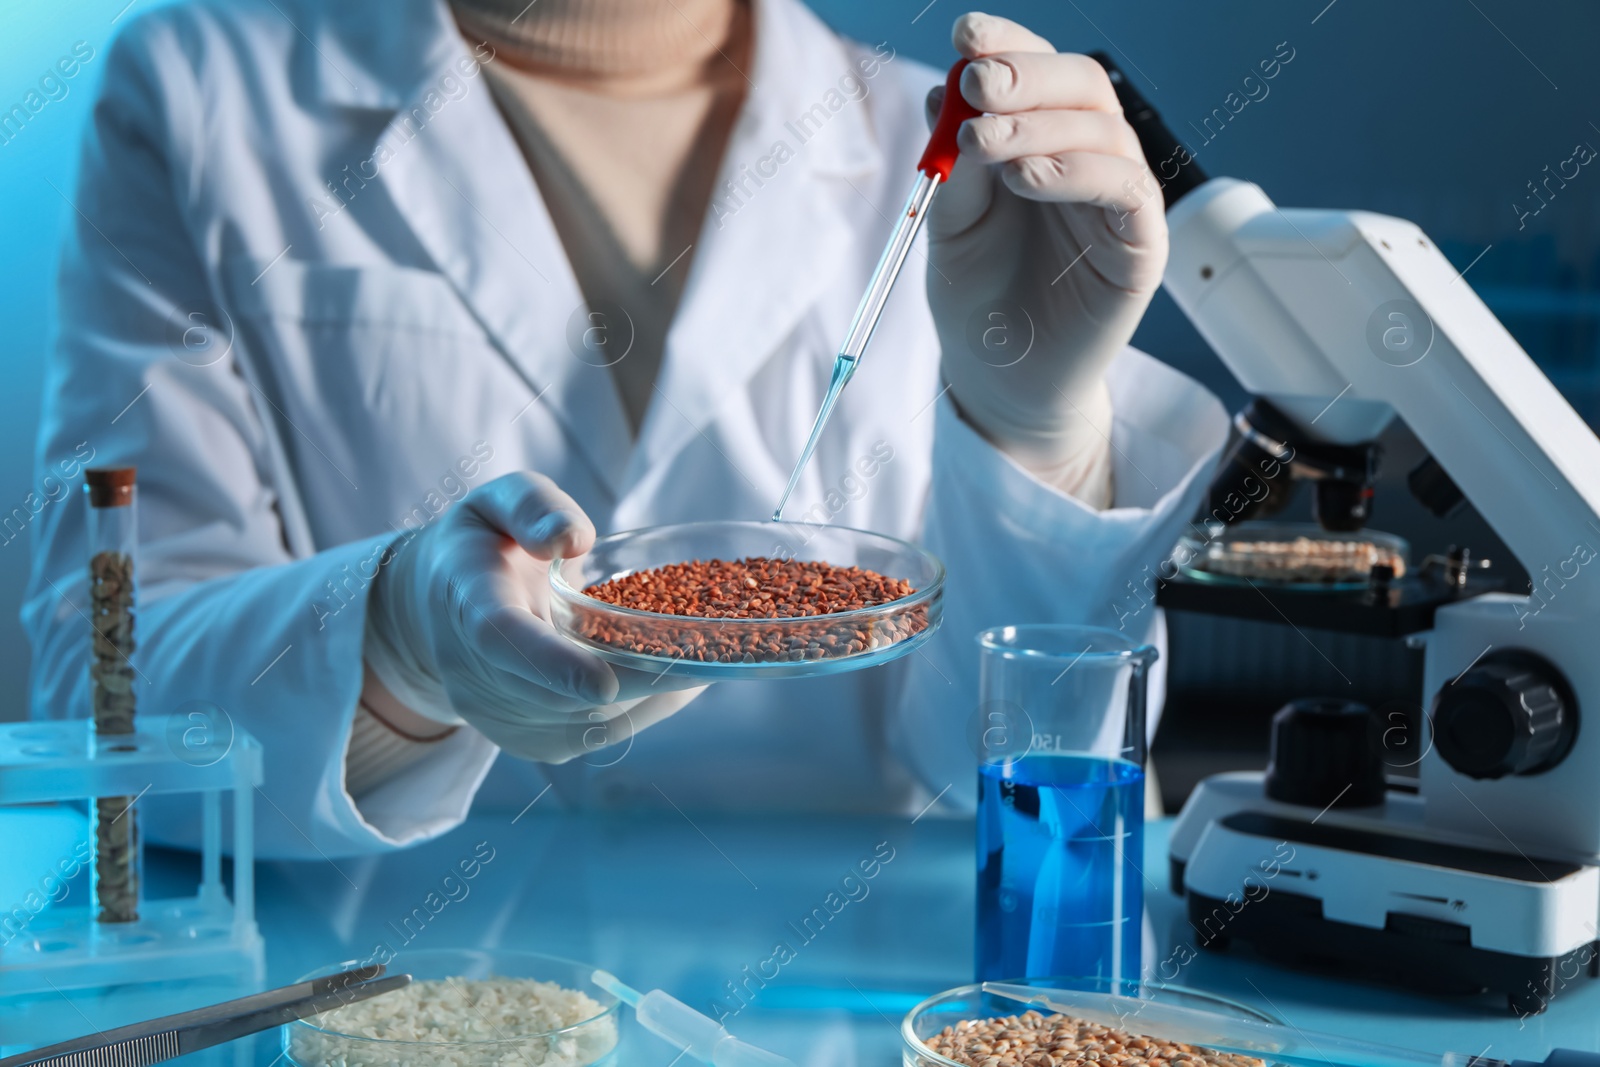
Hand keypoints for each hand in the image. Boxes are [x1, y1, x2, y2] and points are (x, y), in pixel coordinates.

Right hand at [365, 472, 703, 762]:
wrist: (434, 612)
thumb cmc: (479, 545)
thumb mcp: (494, 501)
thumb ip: (532, 506)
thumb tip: (572, 539)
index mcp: (469, 604)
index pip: (502, 641)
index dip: (551, 665)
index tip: (600, 681)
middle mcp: (479, 676)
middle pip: (565, 693)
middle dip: (641, 677)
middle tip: (712, 648)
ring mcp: (504, 718)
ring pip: (591, 720)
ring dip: (654, 694)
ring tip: (709, 656)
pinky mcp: (534, 740)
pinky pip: (600, 732)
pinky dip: (647, 706)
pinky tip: (682, 675)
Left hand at [926, 12, 1166, 472]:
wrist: (999, 379)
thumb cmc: (978, 298)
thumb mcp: (950, 223)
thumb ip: (957, 165)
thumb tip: (948, 91)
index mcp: (1043, 140)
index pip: (1040, 72)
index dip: (1010, 44)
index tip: (966, 34)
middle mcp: (1089, 159)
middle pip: (1082, 86)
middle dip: (1027, 76)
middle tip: (976, 83)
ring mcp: (1120, 200)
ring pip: (1105, 130)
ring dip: (1041, 124)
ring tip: (986, 139)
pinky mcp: (1141, 244)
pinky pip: (1126, 189)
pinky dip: (1077, 172)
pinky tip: (1027, 175)